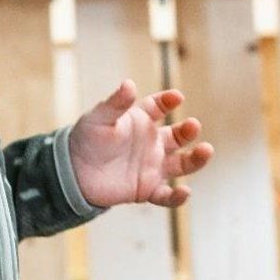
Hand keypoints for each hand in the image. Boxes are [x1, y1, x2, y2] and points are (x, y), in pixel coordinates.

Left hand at [68, 81, 212, 208]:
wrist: (72, 173)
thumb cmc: (85, 140)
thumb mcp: (99, 118)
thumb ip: (116, 104)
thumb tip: (129, 84)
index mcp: (140, 121)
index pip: (159, 107)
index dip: (168, 101)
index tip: (176, 97)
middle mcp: (151, 142)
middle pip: (178, 136)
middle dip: (188, 130)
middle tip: (193, 125)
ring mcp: (152, 166)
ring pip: (181, 164)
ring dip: (196, 159)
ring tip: (207, 151)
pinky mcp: (147, 189)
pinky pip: (167, 195)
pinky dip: (177, 196)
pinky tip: (185, 192)